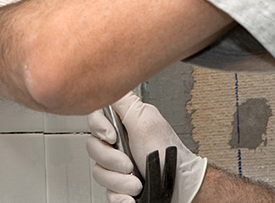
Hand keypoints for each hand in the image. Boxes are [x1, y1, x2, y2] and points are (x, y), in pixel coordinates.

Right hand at [87, 92, 207, 202]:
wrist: (181, 188)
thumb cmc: (169, 155)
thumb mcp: (146, 122)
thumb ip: (125, 103)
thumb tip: (111, 82)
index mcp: (124, 123)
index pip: (94, 117)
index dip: (98, 127)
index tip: (112, 136)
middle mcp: (119, 143)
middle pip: (93, 147)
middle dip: (112, 160)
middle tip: (130, 163)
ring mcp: (118, 165)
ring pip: (98, 172)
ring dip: (119, 181)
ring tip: (137, 183)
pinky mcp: (119, 185)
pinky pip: (106, 191)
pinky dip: (120, 196)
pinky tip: (131, 195)